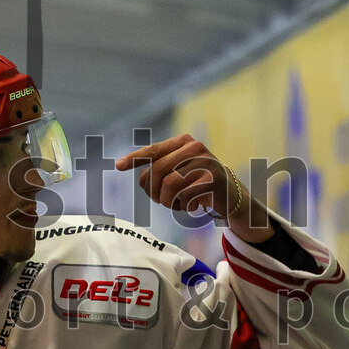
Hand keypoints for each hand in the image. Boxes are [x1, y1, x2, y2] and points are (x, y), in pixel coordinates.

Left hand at [116, 134, 272, 242]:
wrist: (230, 195)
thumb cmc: (198, 184)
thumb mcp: (178, 172)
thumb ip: (159, 170)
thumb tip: (141, 178)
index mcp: (183, 142)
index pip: (153, 150)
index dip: (134, 158)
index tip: (117, 166)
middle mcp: (194, 147)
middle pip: (158, 171)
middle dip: (154, 191)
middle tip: (161, 201)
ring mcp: (205, 161)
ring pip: (169, 185)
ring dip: (168, 201)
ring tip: (176, 204)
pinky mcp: (213, 179)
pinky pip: (185, 196)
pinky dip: (184, 206)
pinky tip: (192, 206)